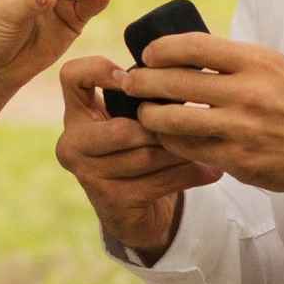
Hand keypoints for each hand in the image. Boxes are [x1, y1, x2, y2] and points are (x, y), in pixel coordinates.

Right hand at [55, 49, 221, 259]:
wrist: (134, 214)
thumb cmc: (141, 153)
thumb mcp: (136, 120)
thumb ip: (147, 97)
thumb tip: (189, 71)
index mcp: (77, 115)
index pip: (71, 76)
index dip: (99, 69)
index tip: (132, 77)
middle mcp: (72, 144)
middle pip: (121, 129)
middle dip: (162, 129)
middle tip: (194, 125)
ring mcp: (87, 175)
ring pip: (144, 157)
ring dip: (182, 151)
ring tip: (210, 144)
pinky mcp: (110, 201)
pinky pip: (158, 182)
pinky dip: (189, 174)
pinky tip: (212, 171)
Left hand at [96, 33, 283, 194]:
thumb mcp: (276, 66)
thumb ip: (234, 60)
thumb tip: (185, 52)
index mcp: (257, 62)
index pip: (193, 46)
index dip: (160, 49)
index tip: (148, 55)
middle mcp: (247, 92)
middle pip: (174, 82)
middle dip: (142, 82)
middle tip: (130, 83)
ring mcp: (241, 129)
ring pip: (174, 119)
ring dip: (150, 115)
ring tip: (144, 112)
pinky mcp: (238, 160)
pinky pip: (189, 149)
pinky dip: (171, 141)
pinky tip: (166, 136)